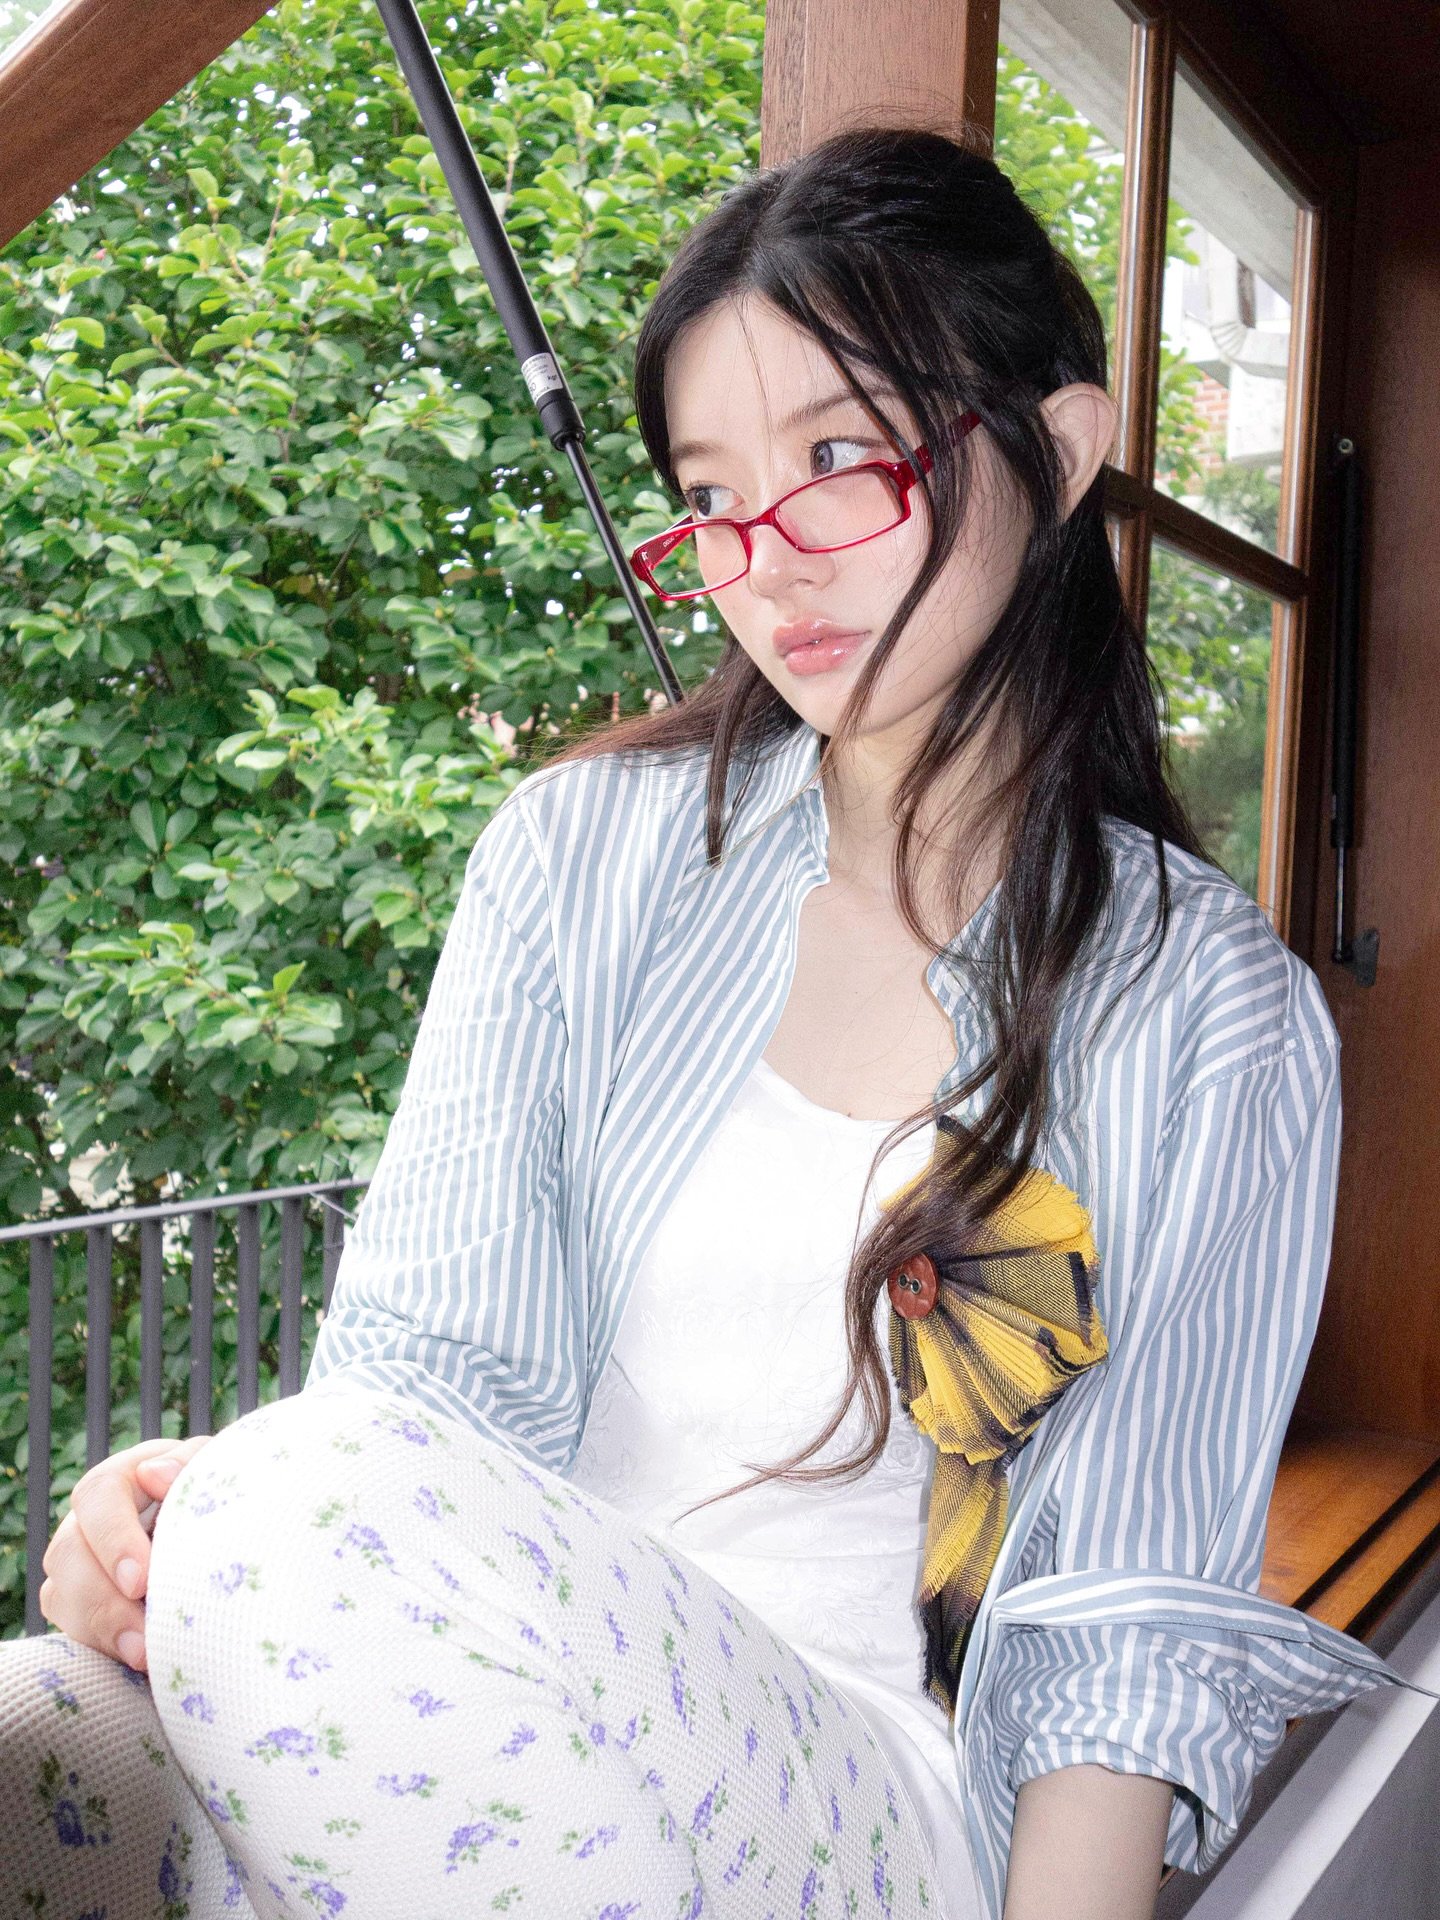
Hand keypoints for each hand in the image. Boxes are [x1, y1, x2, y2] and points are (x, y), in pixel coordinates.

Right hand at [38, 1433, 213, 1671]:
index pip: (99, 1495)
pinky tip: (141, 1663)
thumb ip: (191, 1466)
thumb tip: (155, 1475)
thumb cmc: (220, 1496)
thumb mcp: (216, 1471)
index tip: (140, 1581)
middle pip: (68, 1553)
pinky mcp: (82, 1606)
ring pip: (63, 1597)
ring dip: (103, 1632)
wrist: (224, 1534)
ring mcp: (80, 1565)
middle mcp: (91, 1521)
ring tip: (145, 1658)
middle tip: (143, 1637)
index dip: (113, 1538)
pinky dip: (106, 1647)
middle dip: (103, 1601)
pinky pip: (74, 1630)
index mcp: (123, 1479)